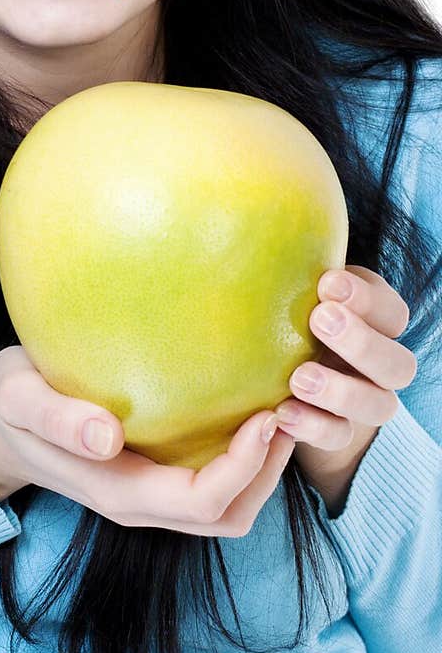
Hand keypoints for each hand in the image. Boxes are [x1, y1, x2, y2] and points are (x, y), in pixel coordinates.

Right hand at [0, 346, 294, 538]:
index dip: (245, 468)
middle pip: (230, 515)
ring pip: (230, 508)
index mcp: (118, 492)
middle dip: (270, 472)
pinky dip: (247, 458)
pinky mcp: (158, 477)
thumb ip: (56, 418)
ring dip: (265, 469)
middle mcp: (143, 505)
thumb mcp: (18, 397)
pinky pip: (217, 485)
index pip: (202, 500)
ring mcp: (152, 497)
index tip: (266, 414)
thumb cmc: (11, 403)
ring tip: (283, 407)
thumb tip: (107, 436)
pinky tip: (251, 405)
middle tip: (291, 407)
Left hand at [274, 265, 416, 514]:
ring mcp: (366, 403)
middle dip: (361, 342)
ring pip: (379, 406)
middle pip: (398, 363)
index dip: (365, 299)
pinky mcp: (340, 433)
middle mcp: (381, 365)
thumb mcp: (295, 289)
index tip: (326, 283)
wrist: (285, 377)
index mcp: (377, 323)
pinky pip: (339, 437)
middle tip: (319, 319)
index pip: (391, 312)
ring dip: (341, 391)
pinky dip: (313, 426)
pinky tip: (280, 412)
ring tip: (298, 377)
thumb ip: (292, 266)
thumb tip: (253, 215)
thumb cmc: (287, 315)